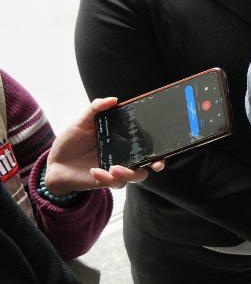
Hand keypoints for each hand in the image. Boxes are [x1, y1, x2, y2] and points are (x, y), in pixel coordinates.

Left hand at [44, 97, 164, 195]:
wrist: (54, 163)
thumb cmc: (71, 142)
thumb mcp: (82, 122)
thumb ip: (96, 109)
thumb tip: (113, 100)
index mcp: (123, 141)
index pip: (147, 144)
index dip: (159, 148)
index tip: (164, 148)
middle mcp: (124, 156)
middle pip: (147, 164)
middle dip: (155, 165)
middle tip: (154, 165)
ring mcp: (116, 170)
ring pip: (134, 177)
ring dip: (128, 174)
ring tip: (113, 169)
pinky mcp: (105, 181)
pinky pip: (113, 183)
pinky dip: (105, 178)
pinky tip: (94, 171)